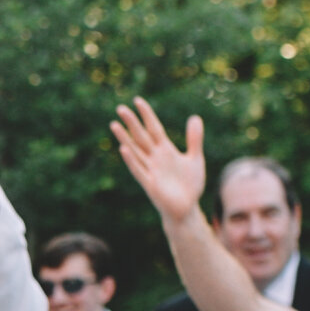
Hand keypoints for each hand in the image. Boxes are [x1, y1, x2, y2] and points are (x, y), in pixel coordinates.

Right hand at [110, 99, 207, 226]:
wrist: (187, 209)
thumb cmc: (189, 186)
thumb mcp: (195, 159)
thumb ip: (194, 139)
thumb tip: (194, 117)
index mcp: (165, 151)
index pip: (154, 128)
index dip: (146, 115)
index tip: (138, 101)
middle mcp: (155, 158)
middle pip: (141, 137)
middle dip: (132, 123)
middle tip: (120, 108)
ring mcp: (151, 171)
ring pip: (135, 151)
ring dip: (125, 139)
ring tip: (114, 125)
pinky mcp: (150, 184)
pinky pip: (139, 170)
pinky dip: (131, 160)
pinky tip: (124, 149)